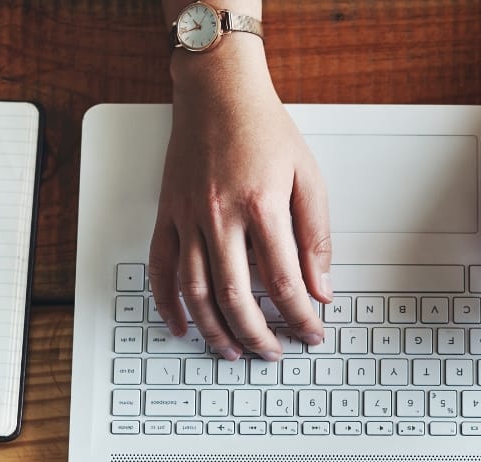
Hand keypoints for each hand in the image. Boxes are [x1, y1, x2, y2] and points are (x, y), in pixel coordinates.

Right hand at [148, 49, 331, 360]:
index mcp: (261, 206)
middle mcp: (219, 216)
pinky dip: (168, 303)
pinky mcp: (167, 214)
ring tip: (232, 351)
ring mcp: (187, 217)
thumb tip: (321, 287)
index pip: (283, 282)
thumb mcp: (308, 177)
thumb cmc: (263, 129)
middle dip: (257, 335)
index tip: (311, 333)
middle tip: (273, 353)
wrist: (217, 90)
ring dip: (214, 330)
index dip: (301, 317)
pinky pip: (160, 268)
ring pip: (195, 291)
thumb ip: (316, 236)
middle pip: (236, 297)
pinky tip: (183, 326)